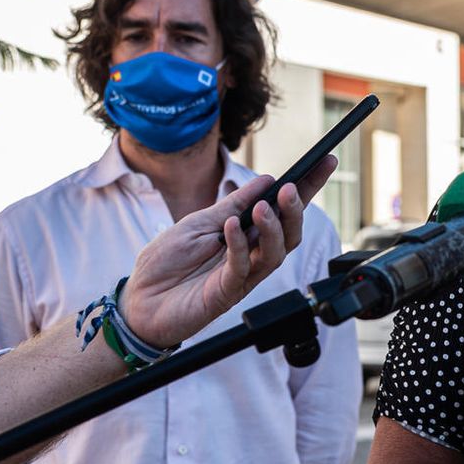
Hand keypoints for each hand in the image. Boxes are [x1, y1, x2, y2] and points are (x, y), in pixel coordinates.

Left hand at [120, 156, 336, 346]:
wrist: (138, 301)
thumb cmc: (166, 264)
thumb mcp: (197, 222)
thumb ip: (231, 204)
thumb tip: (266, 180)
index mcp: (247, 235)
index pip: (284, 209)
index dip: (308, 187)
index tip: (325, 161)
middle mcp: (251, 255)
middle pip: (290, 233)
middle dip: (296, 209)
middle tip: (291, 189)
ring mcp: (242, 276)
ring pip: (276, 252)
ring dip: (273, 226)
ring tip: (265, 207)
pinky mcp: (226, 293)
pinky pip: (241, 267)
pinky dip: (239, 244)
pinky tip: (232, 227)